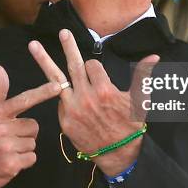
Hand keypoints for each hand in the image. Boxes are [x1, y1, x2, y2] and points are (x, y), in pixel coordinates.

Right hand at [0, 65, 60, 187]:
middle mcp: (0, 128)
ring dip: (23, 148)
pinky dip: (23, 161)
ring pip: (33, 142)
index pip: (23, 100)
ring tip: (6, 151)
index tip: (57, 86)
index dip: (42, 93)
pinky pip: (31, 157)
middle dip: (25, 133)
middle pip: (33, 126)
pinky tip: (9, 162)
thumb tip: (0, 68)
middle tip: (8, 139)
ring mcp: (6, 147)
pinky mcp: (11, 164)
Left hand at [28, 29, 158, 175]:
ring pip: (56, 79)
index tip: (98, 77)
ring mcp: (73, 110)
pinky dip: (64, 98)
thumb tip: (154, 56)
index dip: (95, 69)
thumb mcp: (139, 100)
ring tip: (33, 45)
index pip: (92, 66)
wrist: (118, 155)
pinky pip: (61, 103)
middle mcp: (86, 98)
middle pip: (74, 65)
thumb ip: (143, 75)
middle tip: (62, 32)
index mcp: (105, 90)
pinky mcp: (65, 121)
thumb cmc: (130, 126)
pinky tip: (68, 99)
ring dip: (43, 61)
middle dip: (68, 46)